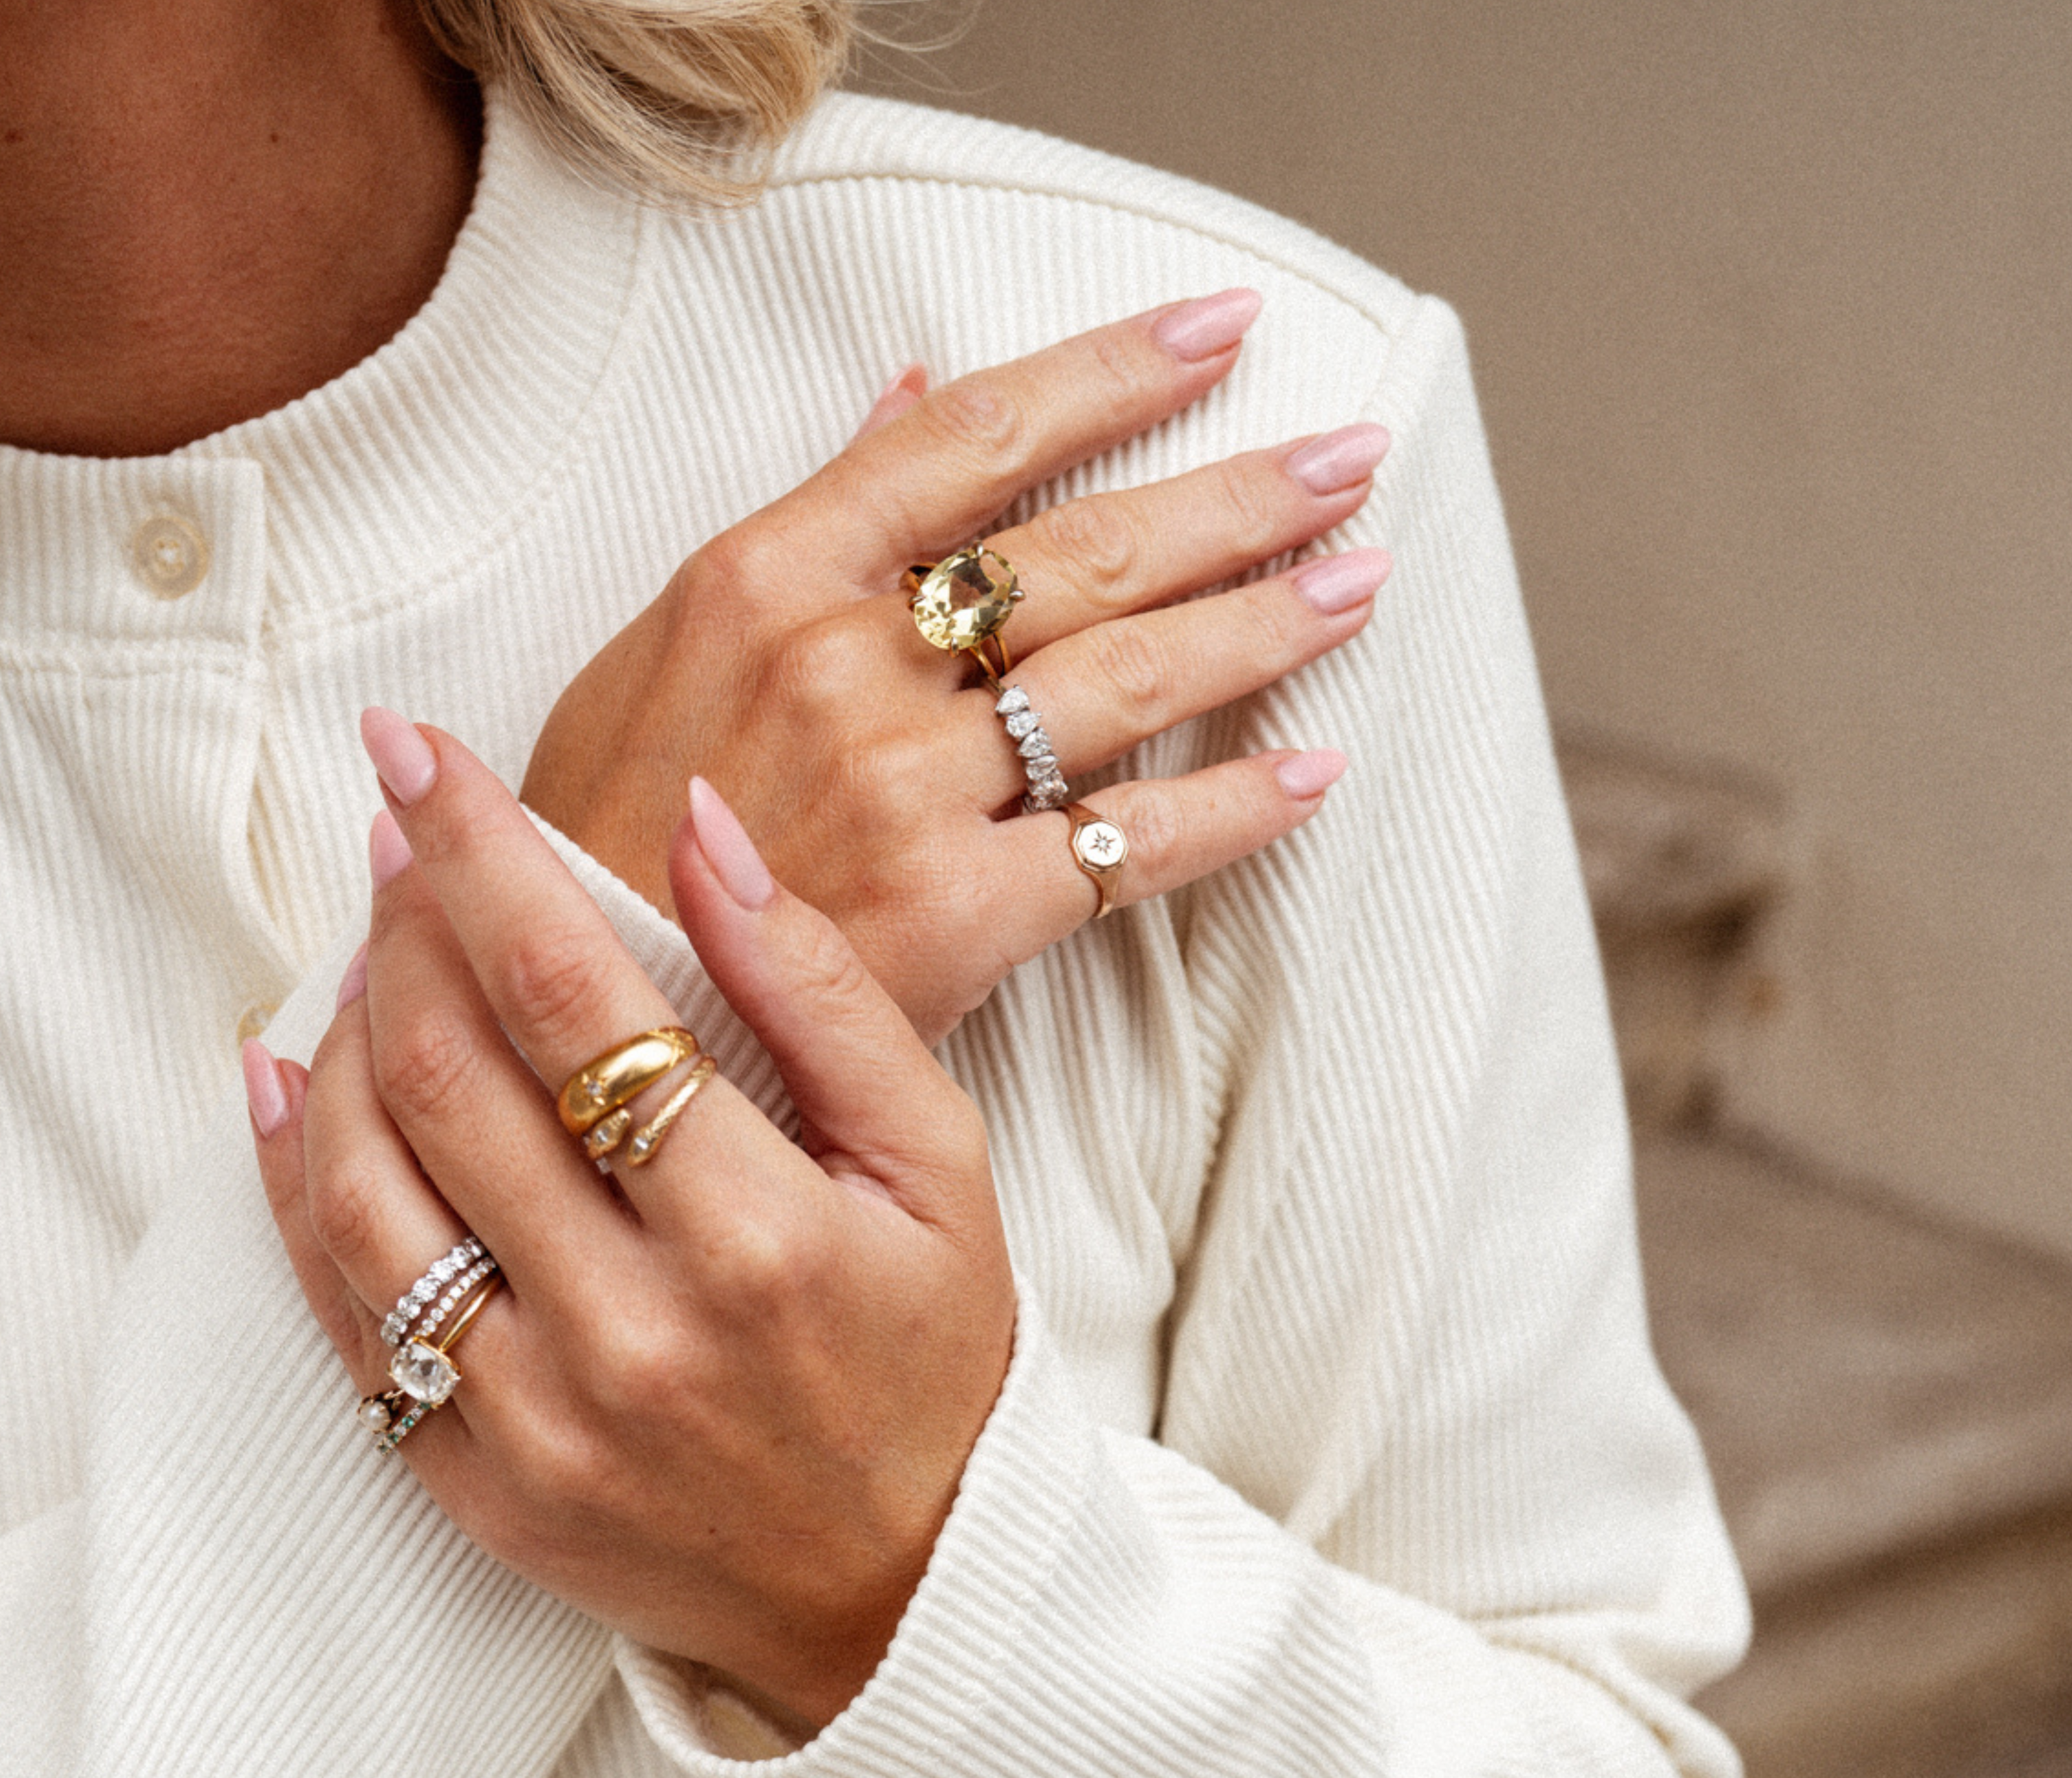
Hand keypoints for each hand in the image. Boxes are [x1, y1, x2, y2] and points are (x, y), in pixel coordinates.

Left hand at [246, 717, 1015, 1733]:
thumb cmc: (937, 1357)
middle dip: (403, 923)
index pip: (579, 1002)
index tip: (419, 755)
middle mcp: (635, 1334)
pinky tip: (287, 1090)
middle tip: (397, 840)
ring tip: (363, 951)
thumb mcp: (940, 1166)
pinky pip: (350, 1319)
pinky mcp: (481, 1486)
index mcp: (763, 1239)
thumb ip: (828, 995)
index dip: (484, 858)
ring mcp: (542, 1423)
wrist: (905, 1588)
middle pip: (454, 1078)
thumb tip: (707, 829)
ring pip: (370, 1191)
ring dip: (341, 1039)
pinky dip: (292, 1189)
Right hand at [520, 289, 1389, 1044]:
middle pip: (1086, 551)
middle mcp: (847, 663)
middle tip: (1353, 461)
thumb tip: (908, 395)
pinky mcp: (955, 913)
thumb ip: (806, 518)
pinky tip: (1312, 773)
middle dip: (1239, 497)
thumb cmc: (606, 828)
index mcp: (768, 575)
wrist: (574, 1011)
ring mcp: (906, 787)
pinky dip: (1231, 808)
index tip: (1224, 332)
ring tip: (1358, 584)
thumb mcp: (668, 641)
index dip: (1118, 373)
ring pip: (1127, 679)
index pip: (978, 439)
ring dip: (1261, 624)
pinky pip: (1129, 845)